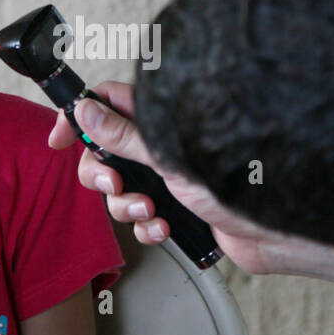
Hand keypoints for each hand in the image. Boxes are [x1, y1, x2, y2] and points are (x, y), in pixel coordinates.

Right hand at [47, 80, 284, 273]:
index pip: (105, 104)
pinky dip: (147, 227)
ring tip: (151, 210)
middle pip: (104, 151)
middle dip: (100, 173)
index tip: (58, 139)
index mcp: (159, 117)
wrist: (275, 231)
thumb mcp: (170, 156)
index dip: (77, 118)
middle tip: (113, 182)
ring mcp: (168, 177)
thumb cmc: (241, 181)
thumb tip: (86, 111)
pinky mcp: (175, 208)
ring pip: (120, 189)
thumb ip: (124, 136)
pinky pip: (141, 219)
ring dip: (126, 205)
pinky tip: (164, 228)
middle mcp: (161, 144)